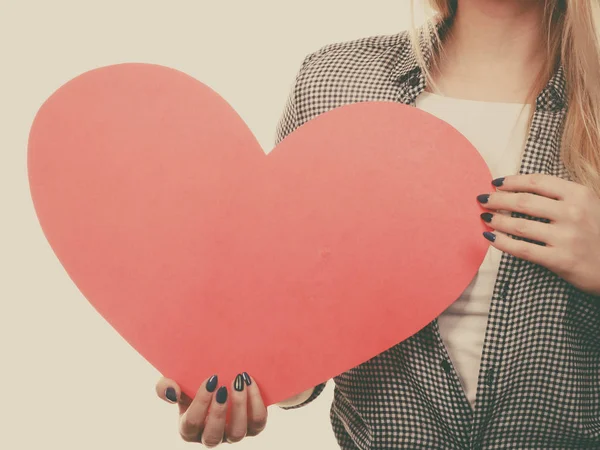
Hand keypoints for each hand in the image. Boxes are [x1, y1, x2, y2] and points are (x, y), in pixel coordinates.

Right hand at [156, 373, 266, 446]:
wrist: (223, 381)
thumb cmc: (196, 385)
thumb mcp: (179, 385)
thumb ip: (166, 387)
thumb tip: (172, 391)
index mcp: (189, 429)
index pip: (191, 424)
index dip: (200, 403)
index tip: (209, 380)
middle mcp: (211, 436)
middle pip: (213, 436)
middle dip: (218, 412)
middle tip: (223, 387)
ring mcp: (232, 434)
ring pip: (237, 433)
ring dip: (240, 407)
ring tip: (239, 382)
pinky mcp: (253, 428)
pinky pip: (257, 422)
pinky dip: (256, 402)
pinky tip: (250, 382)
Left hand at [477, 174, 599, 294]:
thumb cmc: (597, 231)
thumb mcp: (588, 205)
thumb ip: (561, 196)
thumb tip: (519, 189)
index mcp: (580, 194)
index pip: (537, 182)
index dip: (512, 182)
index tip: (495, 183)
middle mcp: (573, 213)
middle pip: (523, 202)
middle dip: (497, 200)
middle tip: (482, 199)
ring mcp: (567, 237)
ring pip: (519, 225)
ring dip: (497, 220)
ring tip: (485, 218)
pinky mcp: (561, 260)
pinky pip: (522, 249)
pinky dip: (502, 242)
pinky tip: (490, 237)